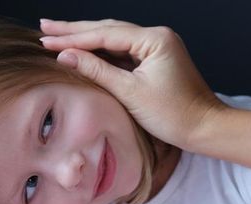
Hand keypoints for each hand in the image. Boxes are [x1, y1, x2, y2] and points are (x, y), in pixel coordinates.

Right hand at [40, 19, 226, 148]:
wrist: (206, 128)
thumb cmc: (175, 114)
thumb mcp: (130, 93)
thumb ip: (97, 71)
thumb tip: (65, 57)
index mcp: (154, 39)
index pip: (105, 34)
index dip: (73, 38)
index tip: (46, 40)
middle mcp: (157, 36)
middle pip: (108, 29)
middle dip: (75, 30)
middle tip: (44, 27)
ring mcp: (157, 47)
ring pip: (114, 39)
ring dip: (86, 39)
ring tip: (56, 34)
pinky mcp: (156, 59)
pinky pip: (124, 51)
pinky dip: (102, 52)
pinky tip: (82, 51)